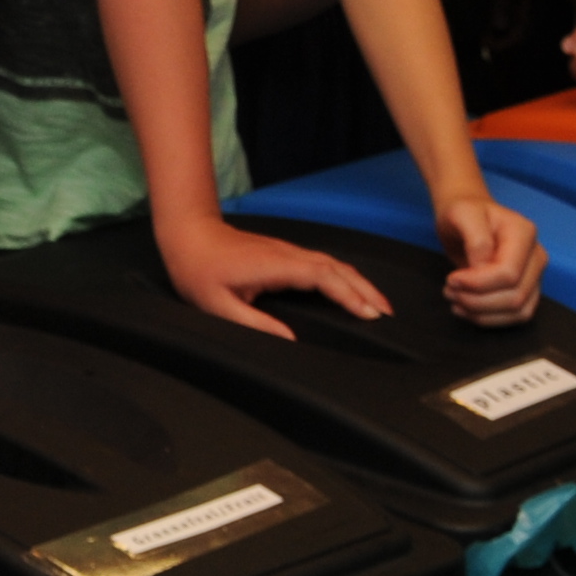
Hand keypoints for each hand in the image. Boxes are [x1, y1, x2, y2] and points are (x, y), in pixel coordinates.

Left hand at [159, 213, 390, 338]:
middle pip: (337, 268)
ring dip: (358, 282)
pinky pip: (323, 264)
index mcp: (275, 265)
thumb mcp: (219, 306)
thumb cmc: (199, 270)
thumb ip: (255, 324)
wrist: (188, 235)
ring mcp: (287, 251)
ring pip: (333, 263)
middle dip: (365, 289)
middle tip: (387, 313)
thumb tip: (290, 340)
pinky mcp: (285, 253)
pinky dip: (343, 276)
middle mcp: (287, 254)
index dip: (348, 294)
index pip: (323, 277)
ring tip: (379, 304)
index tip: (368, 312)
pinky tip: (351, 289)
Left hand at [437, 193, 544, 324]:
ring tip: (455, 299)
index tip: (452, 279)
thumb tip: (483, 268)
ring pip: (517, 310)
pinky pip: (516, 316)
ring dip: (481, 313)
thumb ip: (476, 239)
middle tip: (449, 290)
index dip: (478, 284)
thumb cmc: (465, 213)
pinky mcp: (527, 291)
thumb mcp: (462, 214)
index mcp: (524, 233)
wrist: (467, 217)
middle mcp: (536, 255)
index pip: (508, 273)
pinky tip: (466, 309)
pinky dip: (489, 318)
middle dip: (477, 301)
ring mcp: (534, 275)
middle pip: (515, 296)